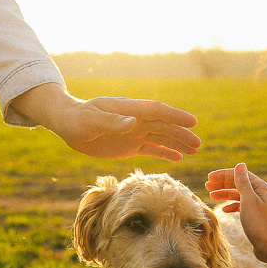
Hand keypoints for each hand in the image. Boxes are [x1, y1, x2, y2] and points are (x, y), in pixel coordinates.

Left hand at [12, 83, 199, 160]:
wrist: (68, 124)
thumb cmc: (78, 119)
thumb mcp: (92, 121)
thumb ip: (113, 122)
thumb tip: (133, 122)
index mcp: (129, 110)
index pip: (157, 111)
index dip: (175, 116)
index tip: (192, 122)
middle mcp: (136, 120)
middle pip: (164, 126)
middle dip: (181, 134)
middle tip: (198, 144)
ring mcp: (134, 133)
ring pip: (161, 138)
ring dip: (178, 143)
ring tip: (194, 150)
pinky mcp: (130, 145)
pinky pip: (151, 149)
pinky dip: (165, 152)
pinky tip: (178, 158)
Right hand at [206, 162, 266, 267]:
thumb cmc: (259, 222)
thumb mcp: (248, 199)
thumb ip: (242, 182)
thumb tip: (240, 164)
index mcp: (259, 187)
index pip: (239, 174)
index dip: (223, 175)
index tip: (209, 178)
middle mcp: (260, 194)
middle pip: (238, 184)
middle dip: (222, 184)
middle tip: (207, 186)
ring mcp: (257, 205)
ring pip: (238, 195)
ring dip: (225, 194)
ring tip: (211, 196)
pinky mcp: (255, 217)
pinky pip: (241, 206)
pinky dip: (231, 206)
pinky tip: (224, 210)